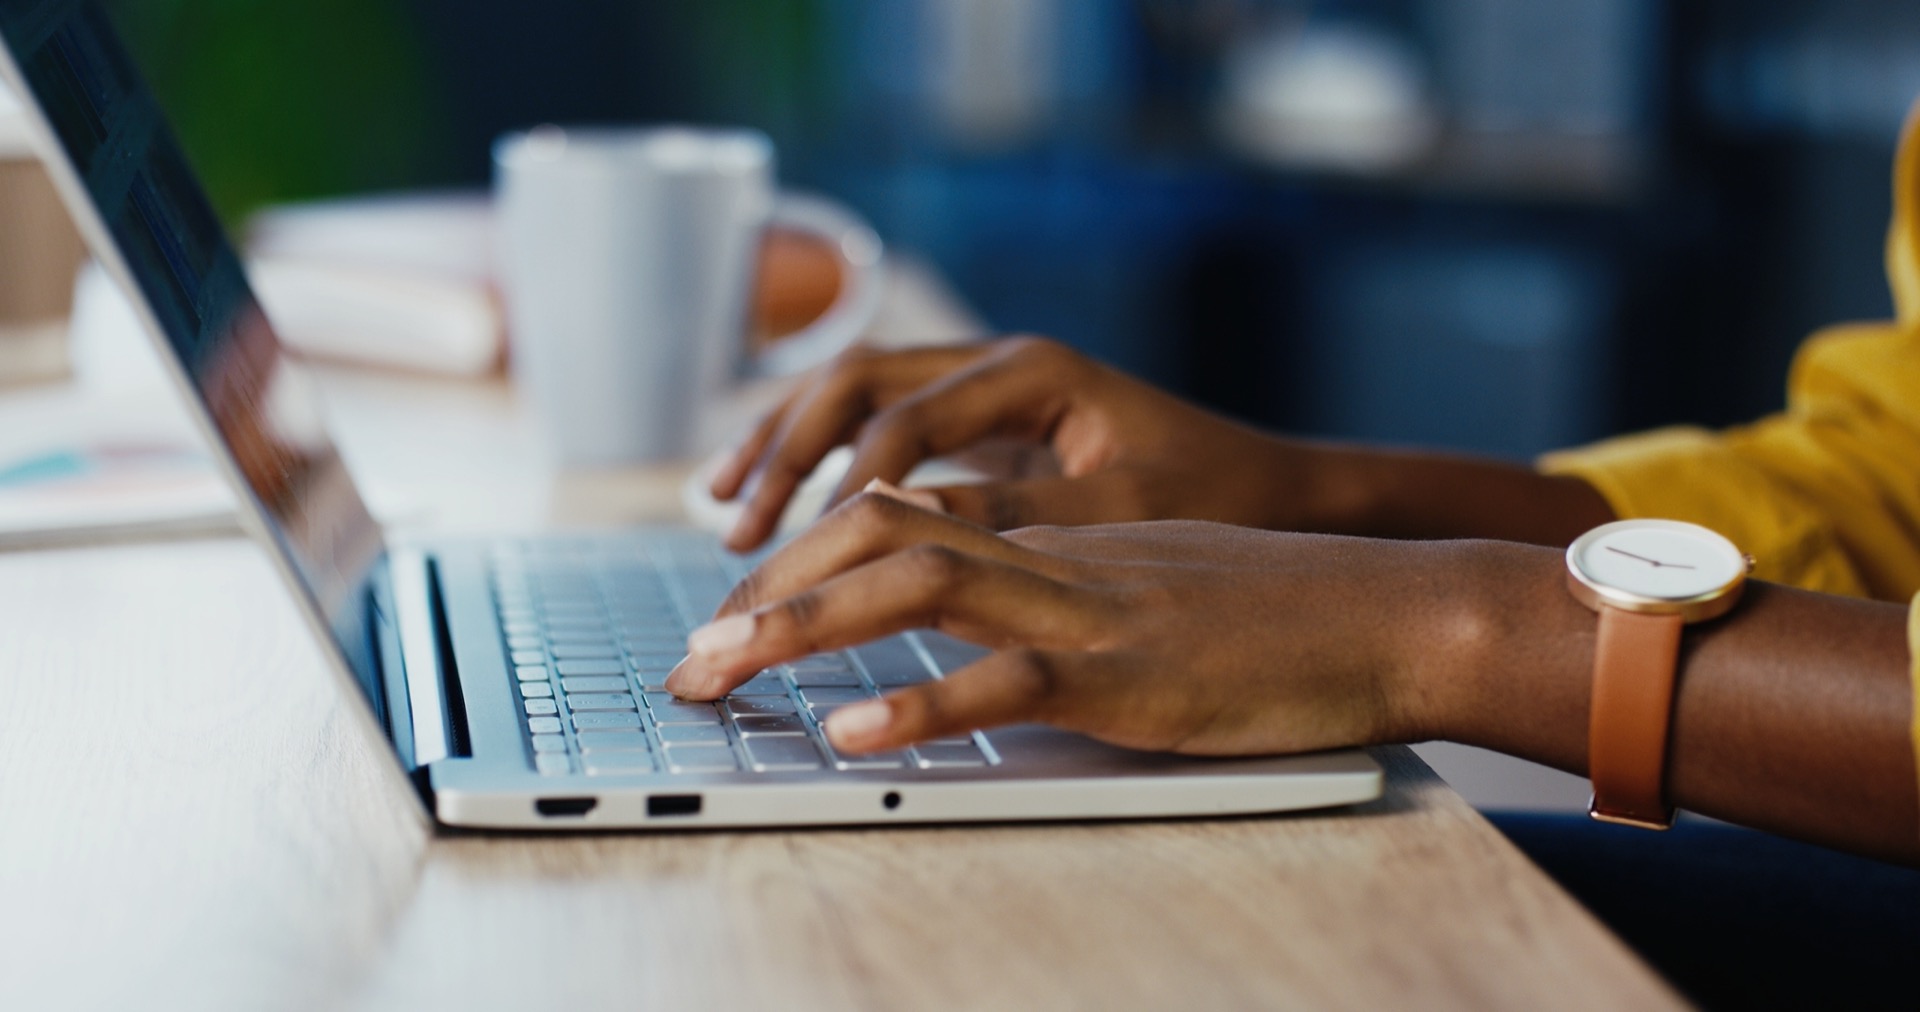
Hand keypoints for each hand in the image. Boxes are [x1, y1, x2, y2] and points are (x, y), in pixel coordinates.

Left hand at [667, 489, 1489, 755]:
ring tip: (719, 670)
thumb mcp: (1154, 587)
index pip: (897, 516)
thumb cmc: (1284, 613)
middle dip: (767, 588)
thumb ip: (1068, 596)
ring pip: (917, 585)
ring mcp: (1088, 609)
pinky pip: (1009, 681)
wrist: (1393, 611)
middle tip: (689, 653)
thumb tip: (986, 633)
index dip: (801, 558)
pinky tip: (853, 738)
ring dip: (803, 627)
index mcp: (1053, 538)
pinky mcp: (1130, 674)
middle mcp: (1053, 556)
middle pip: (877, 532)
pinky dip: (922, 708)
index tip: (735, 612)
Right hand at [709, 337, 1315, 550]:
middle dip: (783, 453)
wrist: (1275, 485)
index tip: (786, 551)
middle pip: (853, 383)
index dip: (834, 485)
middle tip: (735, 530)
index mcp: (1032, 372)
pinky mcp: (980, 427)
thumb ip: (1013, 514)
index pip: (902, 419)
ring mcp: (985, 388)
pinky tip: (779, 508)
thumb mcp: (1119, 511)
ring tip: (723, 511)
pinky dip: (819, 462)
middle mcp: (998, 362)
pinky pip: (875, 429)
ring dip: (783, 447)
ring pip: (851, 394)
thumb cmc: (1215, 495)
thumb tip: (898, 528)